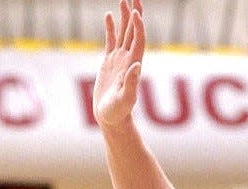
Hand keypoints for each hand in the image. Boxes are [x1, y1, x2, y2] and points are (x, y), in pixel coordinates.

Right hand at [93, 0, 144, 132]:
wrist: (111, 119)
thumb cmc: (118, 112)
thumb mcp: (125, 100)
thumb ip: (131, 83)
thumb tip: (137, 65)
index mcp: (133, 64)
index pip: (138, 39)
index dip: (138, 26)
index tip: (136, 13)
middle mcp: (128, 58)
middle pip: (133, 31)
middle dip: (134, 13)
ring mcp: (119, 59)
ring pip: (123, 33)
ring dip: (124, 16)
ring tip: (123, 0)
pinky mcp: (109, 63)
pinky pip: (111, 41)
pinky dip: (111, 28)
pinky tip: (109, 15)